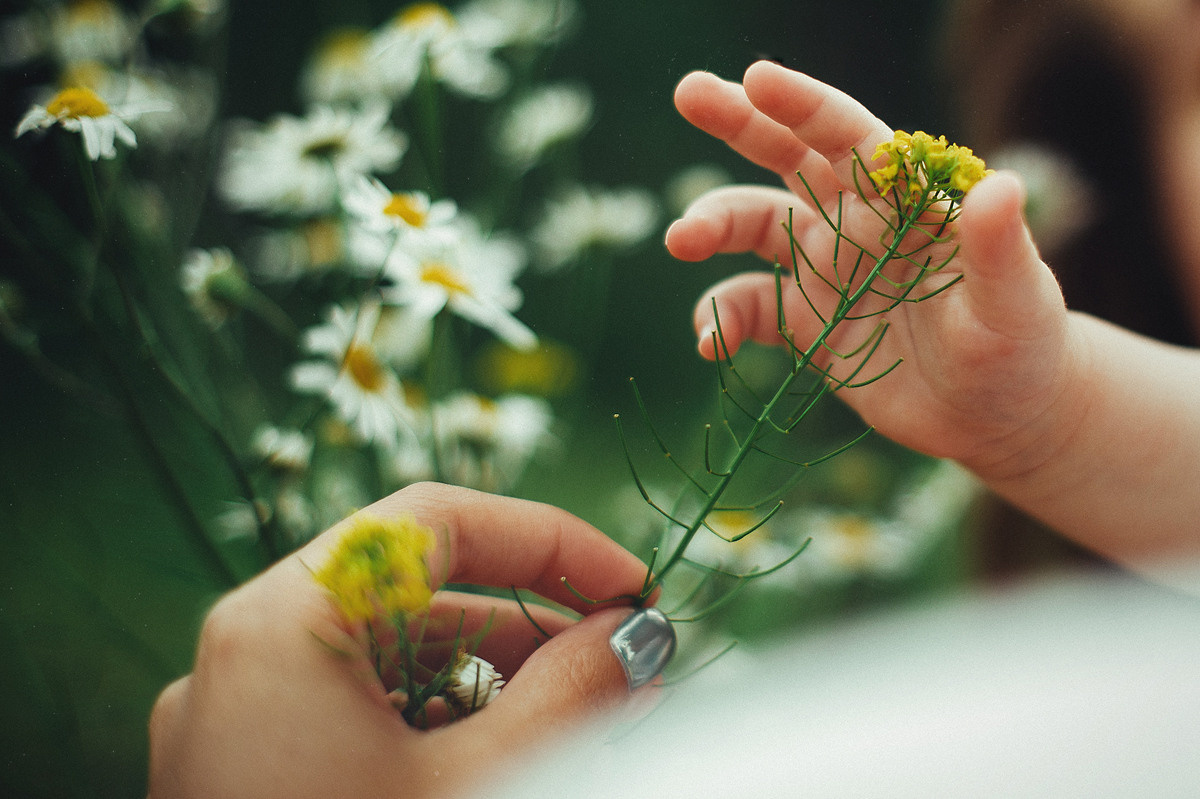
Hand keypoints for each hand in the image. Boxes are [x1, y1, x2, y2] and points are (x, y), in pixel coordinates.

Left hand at [148, 482, 664, 798]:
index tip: (632, 588)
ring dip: (491, 682)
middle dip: (529, 625)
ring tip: (575, 726)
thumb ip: (572, 693)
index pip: (432, 524)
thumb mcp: (487, 788)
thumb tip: (635, 637)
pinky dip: (436, 726)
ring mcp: (234, 724)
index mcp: (278, 628)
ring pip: (386, 661)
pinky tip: (495, 766)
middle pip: (412, 593)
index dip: (548, 539)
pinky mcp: (247, 777)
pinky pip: (356, 717)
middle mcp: (241, 661)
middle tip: (622, 668)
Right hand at [665, 61, 1082, 481]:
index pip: (849, 137)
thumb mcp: (1016, 301)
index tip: (756, 78)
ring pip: (752, 225)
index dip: (803, 106)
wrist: (993, 416)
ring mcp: (823, 271)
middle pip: (787, 156)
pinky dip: (718, 320)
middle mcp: (855, 222)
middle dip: (738, 122)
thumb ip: (999, 248)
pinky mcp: (803, 323)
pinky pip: (745, 307)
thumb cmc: (1019, 348)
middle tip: (686, 92)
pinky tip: (711, 344)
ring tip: (681, 240)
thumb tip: (1002, 186)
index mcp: (902, 200)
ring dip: (712, 225)